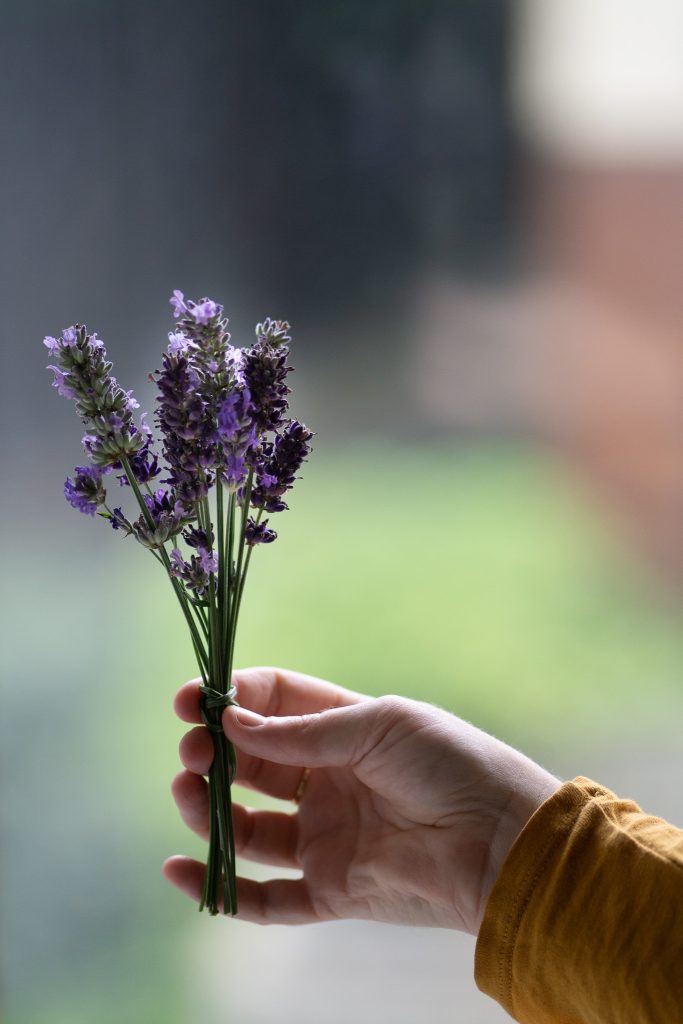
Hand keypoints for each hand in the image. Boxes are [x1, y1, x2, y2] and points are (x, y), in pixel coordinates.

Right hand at [163, 668, 559, 934]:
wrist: (502, 841)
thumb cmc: (451, 764)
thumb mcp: (378, 726)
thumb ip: (303, 733)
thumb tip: (232, 725)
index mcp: (344, 730)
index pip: (273, 708)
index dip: (233, 702)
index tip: (195, 701)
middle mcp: (328, 782)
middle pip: (251, 767)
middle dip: (212, 754)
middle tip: (190, 749)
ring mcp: (326, 837)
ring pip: (246, 828)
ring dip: (206, 810)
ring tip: (185, 790)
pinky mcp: (330, 890)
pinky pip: (265, 898)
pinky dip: (218, 888)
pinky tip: (180, 870)